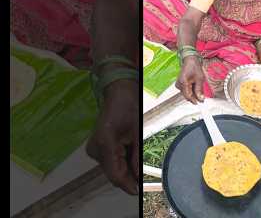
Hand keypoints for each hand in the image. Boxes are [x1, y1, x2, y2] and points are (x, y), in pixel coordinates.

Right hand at [86, 79, 138, 194]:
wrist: (118, 92)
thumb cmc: (129, 106)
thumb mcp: (137, 131)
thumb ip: (136, 155)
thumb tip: (138, 176)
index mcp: (105, 142)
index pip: (114, 172)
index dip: (126, 184)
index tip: (137, 191)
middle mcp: (95, 148)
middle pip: (112, 171)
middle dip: (128, 176)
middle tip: (142, 179)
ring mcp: (94, 149)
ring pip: (112, 168)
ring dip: (126, 168)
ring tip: (136, 156)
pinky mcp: (97, 148)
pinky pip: (110, 161)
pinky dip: (121, 162)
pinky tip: (130, 154)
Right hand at [175, 56, 205, 103]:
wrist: (190, 61)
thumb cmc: (194, 67)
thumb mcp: (199, 79)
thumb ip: (199, 90)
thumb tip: (201, 99)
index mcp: (183, 82)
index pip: (188, 95)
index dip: (194, 100)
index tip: (200, 103)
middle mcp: (179, 84)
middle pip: (187, 95)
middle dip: (195, 97)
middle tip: (202, 96)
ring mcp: (178, 85)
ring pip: (186, 93)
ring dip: (193, 93)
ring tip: (199, 87)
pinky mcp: (179, 84)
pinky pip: (185, 90)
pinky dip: (191, 90)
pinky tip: (195, 86)